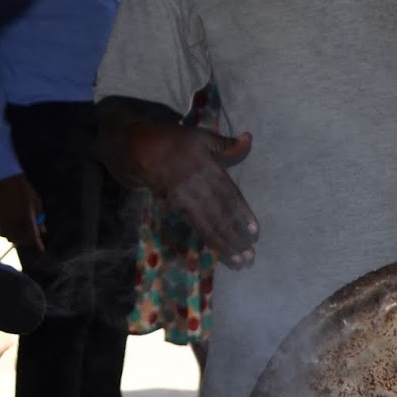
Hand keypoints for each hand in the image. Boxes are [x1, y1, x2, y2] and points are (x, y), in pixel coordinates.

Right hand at [0, 174, 44, 255]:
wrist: (5, 182)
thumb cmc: (24, 191)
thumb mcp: (36, 204)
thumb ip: (39, 219)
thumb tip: (43, 232)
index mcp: (26, 220)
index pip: (33, 238)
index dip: (38, 245)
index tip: (41, 249)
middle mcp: (15, 225)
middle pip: (24, 241)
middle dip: (30, 239)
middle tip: (33, 232)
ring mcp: (5, 225)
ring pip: (14, 240)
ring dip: (20, 237)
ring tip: (22, 226)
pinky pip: (5, 236)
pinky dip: (10, 234)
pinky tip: (13, 226)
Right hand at [131, 122, 257, 266]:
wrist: (142, 149)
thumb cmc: (176, 142)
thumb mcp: (203, 137)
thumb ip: (226, 144)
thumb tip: (248, 138)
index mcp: (207, 169)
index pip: (229, 194)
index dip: (242, 213)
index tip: (254, 231)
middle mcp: (197, 187)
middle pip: (218, 215)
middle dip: (234, 236)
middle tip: (249, 255)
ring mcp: (184, 199)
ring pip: (205, 224)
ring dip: (221, 243)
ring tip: (237, 260)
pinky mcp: (174, 206)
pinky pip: (192, 224)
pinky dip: (205, 237)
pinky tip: (217, 249)